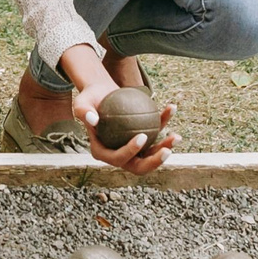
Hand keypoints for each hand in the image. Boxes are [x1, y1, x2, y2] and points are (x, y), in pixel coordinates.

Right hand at [64, 49, 174, 174]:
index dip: (130, 152)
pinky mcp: (143, 139)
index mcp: (102, 152)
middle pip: (138, 166)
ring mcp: (133, 150)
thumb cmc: (90, 98)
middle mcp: (119, 155)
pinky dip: (164, 123)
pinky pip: (156, 134)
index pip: (117, 158)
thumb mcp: (81, 101)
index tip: (141, 136)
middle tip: (166, 150)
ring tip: (176, 136)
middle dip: (154, 162)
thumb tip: (93, 120)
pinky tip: (171, 108)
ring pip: (151, 154)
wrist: (102, 92)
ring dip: (166, 147)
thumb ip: (83, 111)